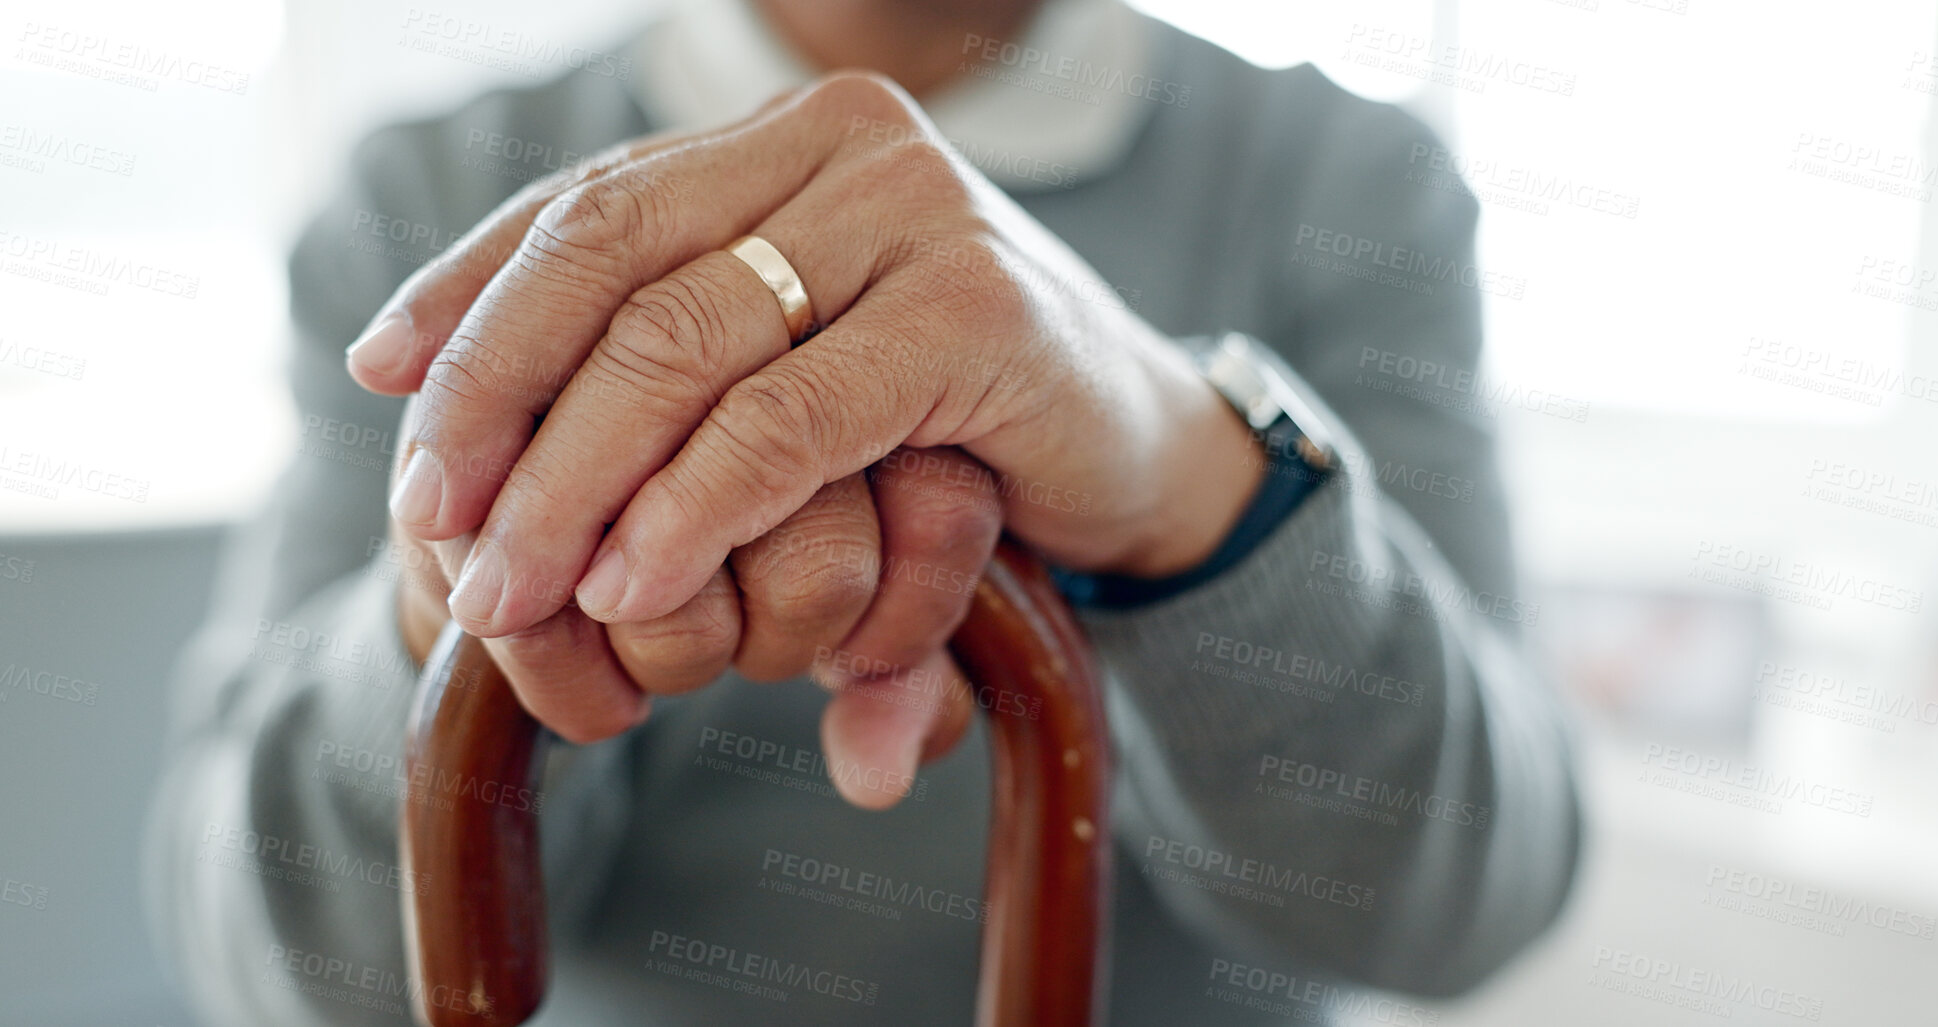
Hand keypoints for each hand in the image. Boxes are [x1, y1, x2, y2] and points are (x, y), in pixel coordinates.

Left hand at [353, 72, 1261, 757]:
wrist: (1136, 451)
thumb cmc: (937, 415)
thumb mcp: (776, 366)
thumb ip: (632, 343)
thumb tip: (377, 360)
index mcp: (783, 139)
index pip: (586, 202)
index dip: (469, 294)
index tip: (379, 384)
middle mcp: (843, 144)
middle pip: (610, 262)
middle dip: (499, 405)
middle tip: (441, 530)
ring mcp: (917, 212)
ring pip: (684, 342)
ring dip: (577, 482)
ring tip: (515, 591)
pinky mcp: (977, 313)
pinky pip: (791, 421)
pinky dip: (696, 509)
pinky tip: (636, 583)